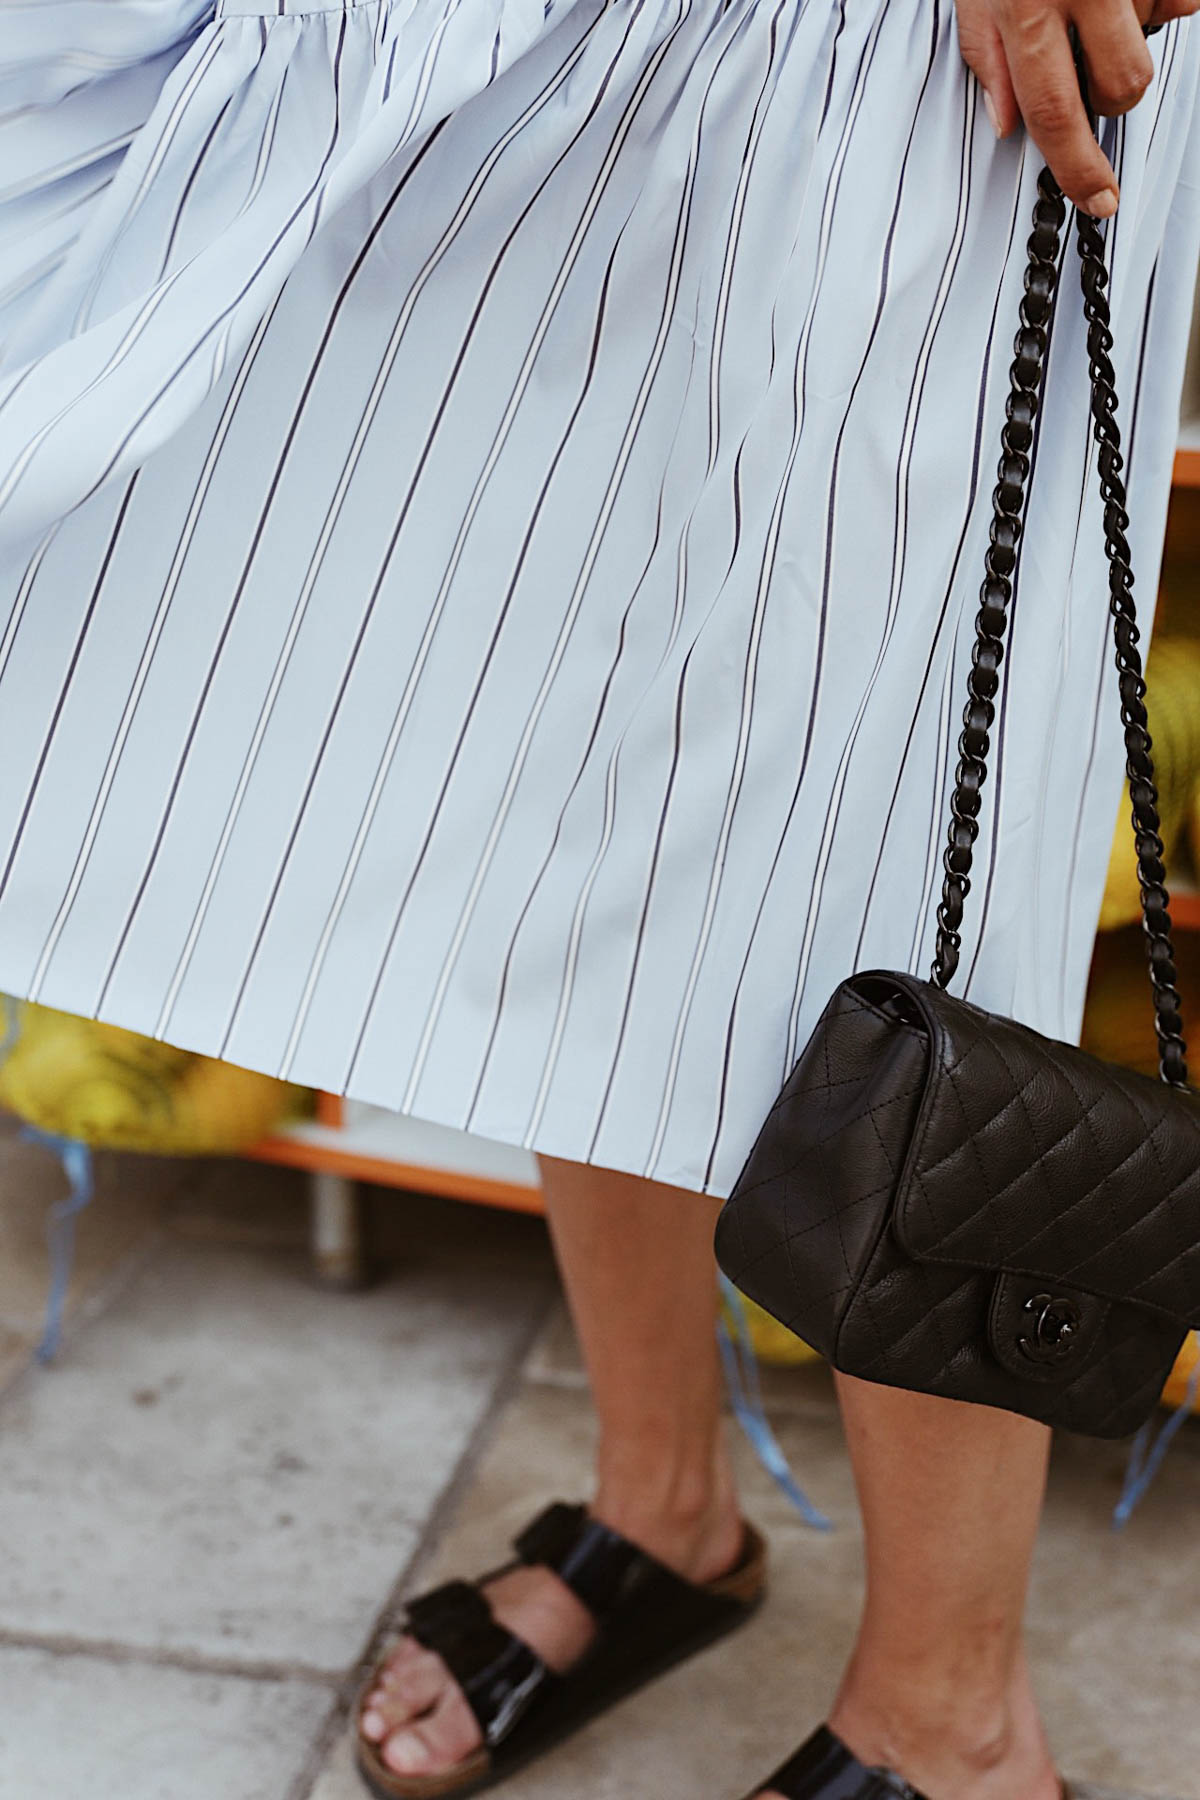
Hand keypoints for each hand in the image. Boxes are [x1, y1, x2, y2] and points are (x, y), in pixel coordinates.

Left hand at [955, 0, 1198, 214]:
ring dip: (1133, 24)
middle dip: (1110, 90)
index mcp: (1027, 4)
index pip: (1056, 111)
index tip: (1099, 199)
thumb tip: (1006, 121)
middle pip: (1124, 82)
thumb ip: (987, 56)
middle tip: (1085, 56)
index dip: (1080, 167)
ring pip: (1158, 30)